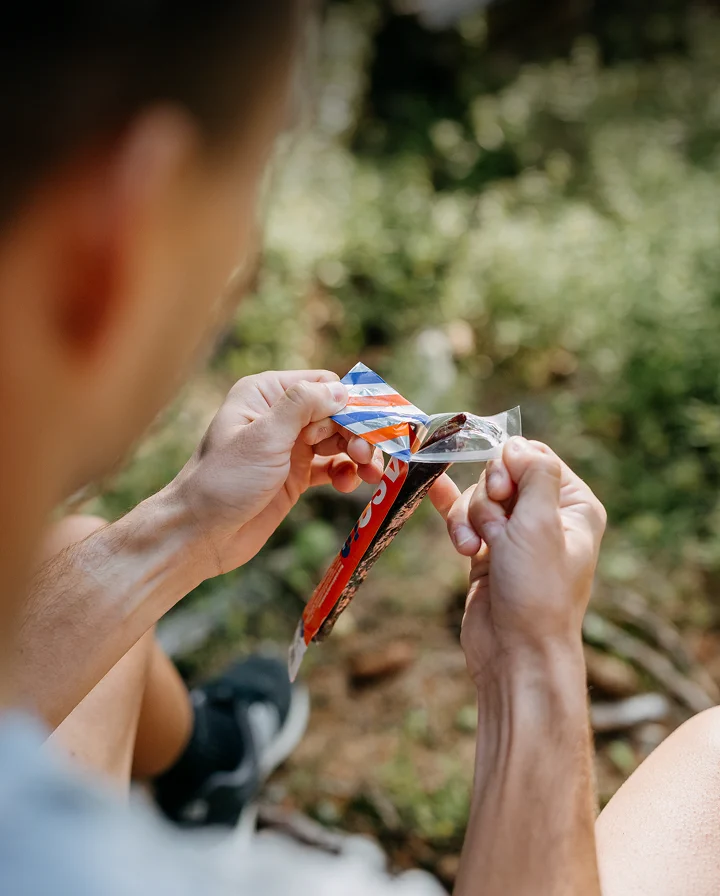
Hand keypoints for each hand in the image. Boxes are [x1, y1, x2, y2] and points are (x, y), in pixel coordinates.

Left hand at [171, 370, 385, 575]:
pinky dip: (346, 473)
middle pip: (338, 414)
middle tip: (369, 456)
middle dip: (359, 433)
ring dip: (359, 455)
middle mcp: (280, 416)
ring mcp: (289, 447)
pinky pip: (332, 467)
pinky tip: (349, 485)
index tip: (375, 425)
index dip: (352, 403)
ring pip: (340, 442)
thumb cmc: (223, 481)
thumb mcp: (264, 437)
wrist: (201, 535)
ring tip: (369, 474)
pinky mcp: (295, 477)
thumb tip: (342, 390)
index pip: (323, 386)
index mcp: (266, 394)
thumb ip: (303, 407)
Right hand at [446, 437, 605, 684]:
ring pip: (478, 499)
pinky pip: (464, 520)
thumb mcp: (542, 523)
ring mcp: (514, 535)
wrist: (517, 653)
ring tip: (473, 550)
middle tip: (495, 525)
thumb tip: (515, 444)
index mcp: (573, 505)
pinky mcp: (487, 552)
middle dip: (488, 497)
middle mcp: (546, 516)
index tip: (502, 487)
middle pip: (501, 474)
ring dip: (469, 520)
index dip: (510, 463)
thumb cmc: (538, 591)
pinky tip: (434, 491)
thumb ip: (532, 473)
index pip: (535, 456)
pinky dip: (453, 517)